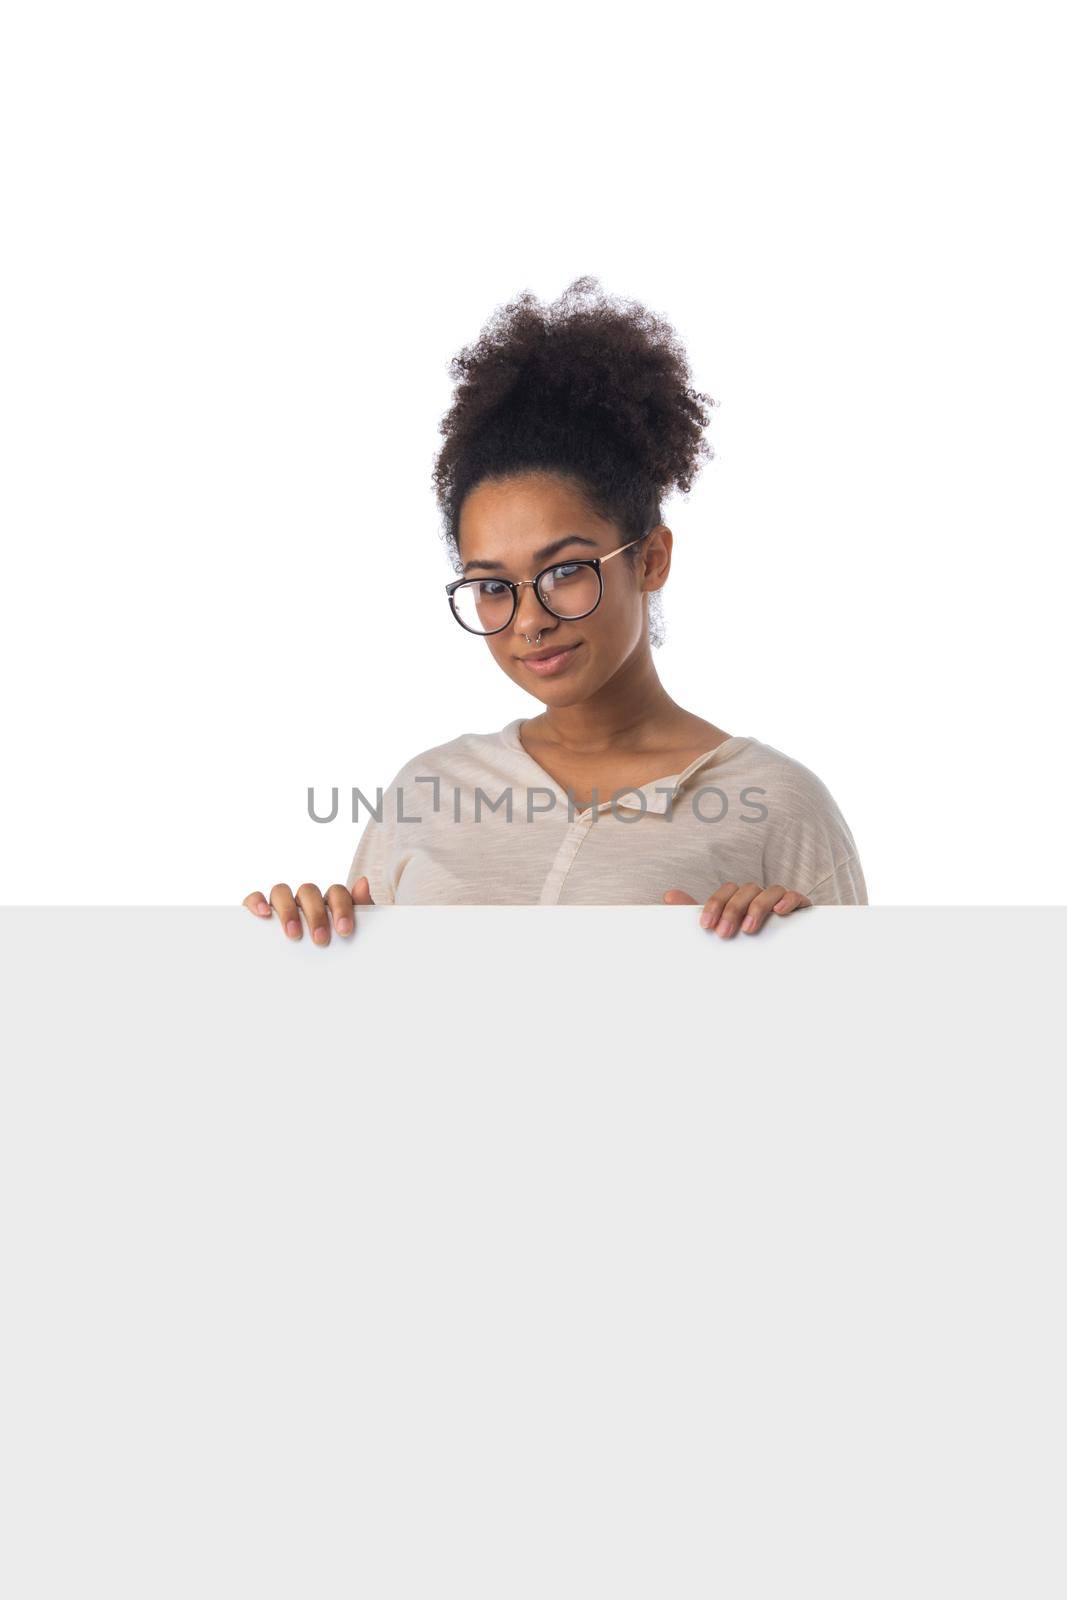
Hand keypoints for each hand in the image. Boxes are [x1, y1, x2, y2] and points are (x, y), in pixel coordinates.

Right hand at [242, 876, 374, 943]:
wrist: (310, 981)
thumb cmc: (333, 951)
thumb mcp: (351, 937)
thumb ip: (361, 910)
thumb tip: (363, 882)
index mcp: (328, 903)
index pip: (335, 892)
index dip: (341, 908)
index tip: (344, 931)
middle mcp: (304, 900)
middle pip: (308, 891)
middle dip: (315, 915)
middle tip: (321, 940)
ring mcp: (281, 904)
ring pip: (281, 891)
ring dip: (288, 911)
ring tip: (294, 935)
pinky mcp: (259, 912)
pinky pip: (254, 898)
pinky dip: (257, 901)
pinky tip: (264, 915)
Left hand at [662, 880, 811, 936]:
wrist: (774, 972)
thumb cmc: (742, 948)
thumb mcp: (719, 933)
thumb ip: (697, 915)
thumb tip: (669, 896)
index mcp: (740, 899)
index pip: (727, 891)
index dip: (715, 905)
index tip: (706, 926)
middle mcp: (759, 897)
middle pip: (746, 890)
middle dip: (733, 910)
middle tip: (724, 934)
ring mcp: (780, 901)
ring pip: (769, 890)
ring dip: (757, 907)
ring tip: (748, 929)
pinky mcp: (800, 909)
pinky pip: (796, 896)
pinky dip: (788, 900)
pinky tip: (780, 912)